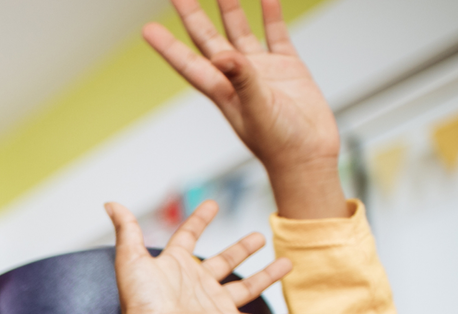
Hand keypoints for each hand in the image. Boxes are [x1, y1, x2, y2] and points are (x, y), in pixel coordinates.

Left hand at [107, 199, 295, 313]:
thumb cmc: (141, 303)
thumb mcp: (131, 259)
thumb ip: (126, 230)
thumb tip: (110, 203)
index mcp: (174, 267)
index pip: (188, 238)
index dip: (199, 221)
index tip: (212, 205)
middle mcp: (196, 285)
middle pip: (224, 262)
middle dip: (242, 249)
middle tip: (259, 236)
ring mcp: (214, 306)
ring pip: (247, 288)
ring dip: (267, 276)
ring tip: (287, 262)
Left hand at [143, 0, 347, 218]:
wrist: (309, 156)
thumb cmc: (279, 144)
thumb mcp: (258, 110)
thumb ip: (242, 81)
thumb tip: (222, 55)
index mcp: (222, 91)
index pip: (188, 63)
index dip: (168, 47)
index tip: (148, 30)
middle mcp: (237, 78)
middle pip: (208, 40)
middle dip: (193, 16)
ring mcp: (262, 71)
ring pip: (240, 32)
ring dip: (230, 9)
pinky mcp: (288, 69)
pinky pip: (277, 36)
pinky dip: (271, 17)